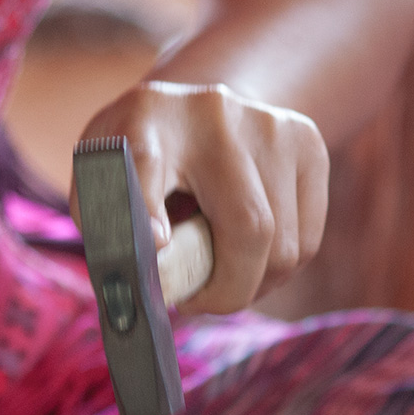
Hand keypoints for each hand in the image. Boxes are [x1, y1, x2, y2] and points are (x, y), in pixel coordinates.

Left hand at [76, 81, 327, 315]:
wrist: (197, 110)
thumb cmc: (141, 163)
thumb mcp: (106, 181)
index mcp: (144, 122)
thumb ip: (111, 229)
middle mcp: (213, 115)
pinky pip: (306, 240)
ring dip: (254, 284)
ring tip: (221, 279)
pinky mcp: (307, 143)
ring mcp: (269, 126)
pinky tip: (250, 260)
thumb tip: (134, 293)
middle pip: (249, 224)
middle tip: (200, 304)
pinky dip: (279, 270)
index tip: (155, 246)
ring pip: (284, 245)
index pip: (145, 163)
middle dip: (230, 289)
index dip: (150, 210)